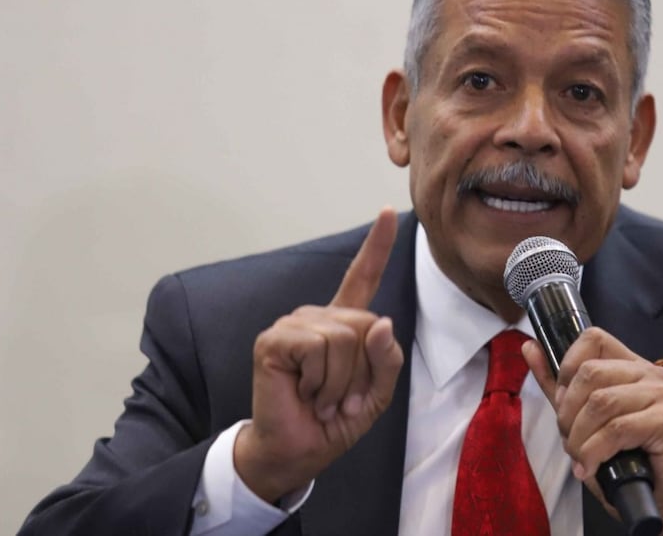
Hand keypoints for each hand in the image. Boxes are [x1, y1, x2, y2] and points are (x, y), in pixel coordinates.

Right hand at [234, 207, 404, 502]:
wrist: (297, 451)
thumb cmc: (333, 421)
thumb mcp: (376, 395)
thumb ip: (388, 360)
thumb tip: (382, 322)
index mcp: (343, 324)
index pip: (362, 277)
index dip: (377, 246)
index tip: (387, 212)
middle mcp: (318, 317)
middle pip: (367, 324)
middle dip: (362, 371)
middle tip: (339, 396)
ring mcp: (294, 324)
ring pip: (345, 337)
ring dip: (341, 381)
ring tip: (321, 397)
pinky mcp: (274, 339)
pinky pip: (319, 347)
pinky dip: (321, 380)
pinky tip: (305, 392)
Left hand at [522, 328, 662, 535]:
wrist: (658, 498)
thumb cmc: (623, 459)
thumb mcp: (582, 417)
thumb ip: (556, 383)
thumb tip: (529, 347)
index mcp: (632, 365)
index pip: (593, 339)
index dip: (567, 367)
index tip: (562, 401)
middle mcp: (651, 374)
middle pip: (590, 373)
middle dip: (568, 412)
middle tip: (570, 440)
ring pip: (601, 402)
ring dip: (579, 437)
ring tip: (580, 458)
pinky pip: (617, 429)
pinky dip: (594, 451)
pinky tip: (591, 467)